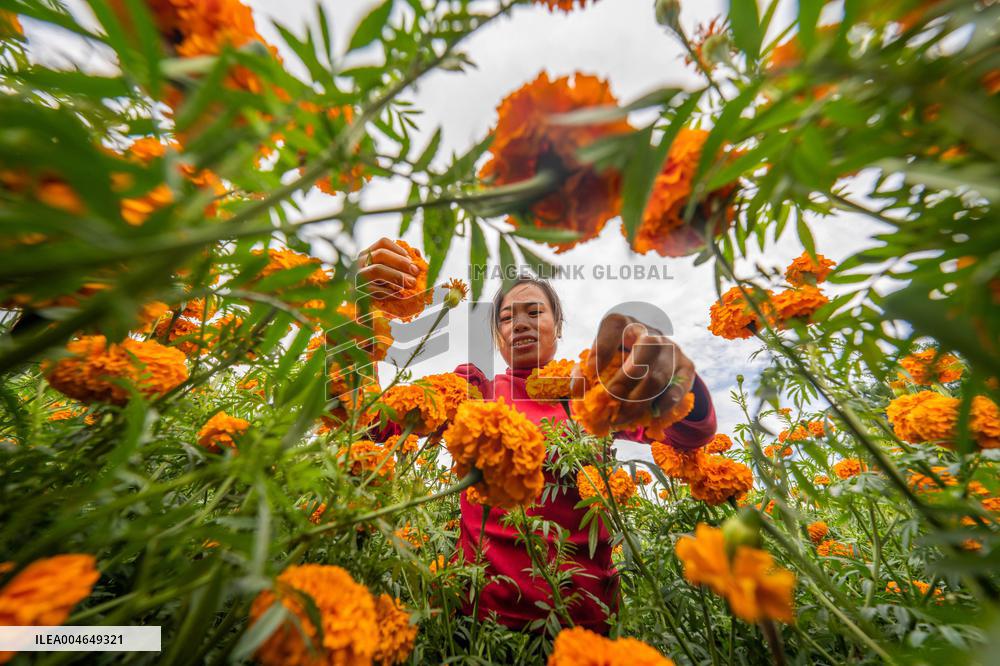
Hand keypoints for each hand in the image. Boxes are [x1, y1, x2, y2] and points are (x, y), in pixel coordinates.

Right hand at [356, 237, 418, 297]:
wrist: (369, 311)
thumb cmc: (383, 286)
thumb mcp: (391, 272)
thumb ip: (404, 262)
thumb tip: (417, 253)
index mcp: (369, 254)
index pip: (383, 243)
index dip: (399, 249)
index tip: (411, 258)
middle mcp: (361, 262)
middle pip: (381, 254)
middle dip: (401, 262)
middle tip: (415, 271)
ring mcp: (358, 277)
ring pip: (377, 270)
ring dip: (396, 275)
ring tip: (411, 283)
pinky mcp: (358, 292)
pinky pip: (374, 289)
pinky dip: (390, 292)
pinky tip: (400, 295)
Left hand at [570, 313, 695, 424]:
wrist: (652, 360)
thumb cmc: (616, 359)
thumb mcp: (598, 361)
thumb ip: (583, 373)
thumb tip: (577, 388)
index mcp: (624, 324)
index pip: (615, 324)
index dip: (602, 347)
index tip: (590, 372)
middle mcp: (650, 332)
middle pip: (648, 346)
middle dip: (628, 375)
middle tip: (611, 396)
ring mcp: (671, 349)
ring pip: (661, 374)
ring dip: (640, 400)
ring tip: (621, 417)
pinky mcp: (686, 366)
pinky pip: (678, 388)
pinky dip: (663, 405)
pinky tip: (650, 416)